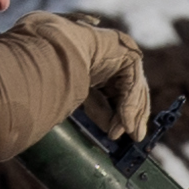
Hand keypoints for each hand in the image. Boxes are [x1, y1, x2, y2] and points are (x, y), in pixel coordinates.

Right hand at [9, 12, 152, 141]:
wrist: (54, 51)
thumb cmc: (55, 70)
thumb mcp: (81, 95)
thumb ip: (98, 110)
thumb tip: (112, 133)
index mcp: (100, 64)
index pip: (116, 92)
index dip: (119, 114)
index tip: (116, 133)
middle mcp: (114, 57)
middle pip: (129, 91)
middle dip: (130, 116)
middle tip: (133, 137)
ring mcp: (122, 54)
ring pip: (134, 89)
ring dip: (130, 114)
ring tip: (126, 133)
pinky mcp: (128, 54)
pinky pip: (133, 84)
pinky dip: (129, 105)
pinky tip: (125, 122)